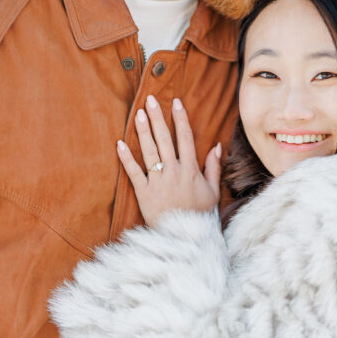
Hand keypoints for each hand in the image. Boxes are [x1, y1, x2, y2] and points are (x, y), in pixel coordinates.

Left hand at [118, 95, 220, 227]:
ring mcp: (158, 181)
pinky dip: (126, 159)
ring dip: (143, 131)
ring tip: (138, 114)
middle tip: (151, 100)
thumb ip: (214, 168)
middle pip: (165, 139)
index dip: (180, 119)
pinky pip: (134, 172)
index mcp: (191, 170)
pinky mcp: (144, 193)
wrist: (184, 237)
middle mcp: (174, 172)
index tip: (176, 102)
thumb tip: (217, 146)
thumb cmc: (199, 214)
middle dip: (158, 118)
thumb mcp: (212, 191)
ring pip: (149, 151)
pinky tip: (119, 144)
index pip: (185, 138)